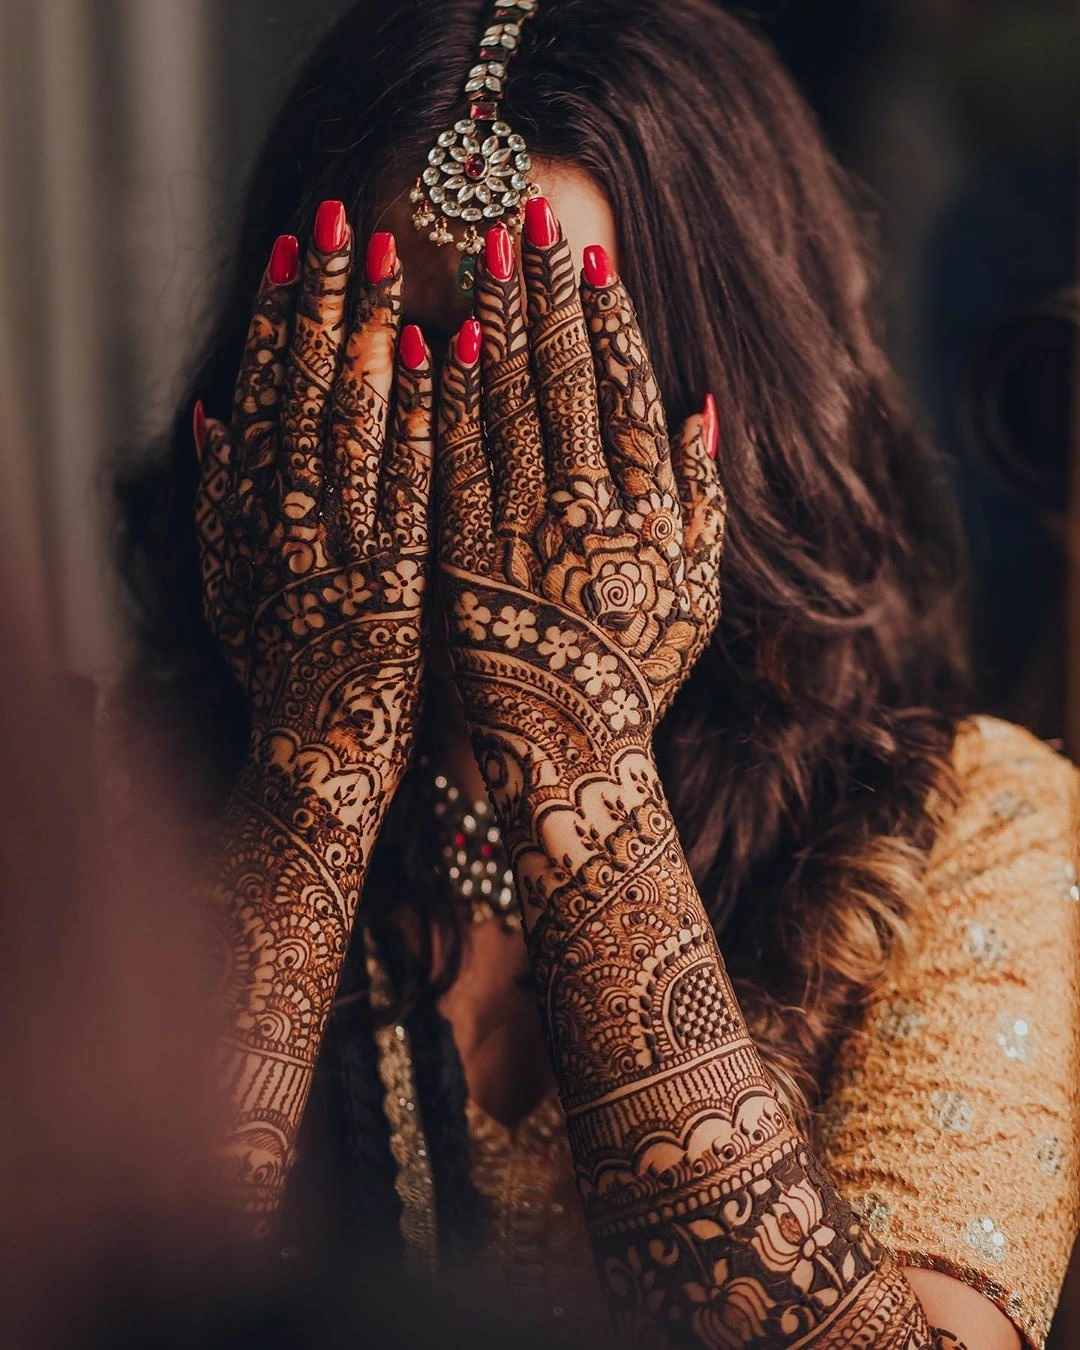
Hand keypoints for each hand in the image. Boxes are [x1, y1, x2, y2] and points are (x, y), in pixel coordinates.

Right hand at [194, 204, 432, 824]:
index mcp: (248, 508)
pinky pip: (406, 475)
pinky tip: (438, 350)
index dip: (277, 314)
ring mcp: (344, 536)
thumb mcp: (226, 582)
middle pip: (304, 385)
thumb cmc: (280, 667)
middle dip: (325, 298)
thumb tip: (206, 410)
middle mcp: (289, 511)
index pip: (263, 390)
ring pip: (353, 415)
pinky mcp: (397, 566)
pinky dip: (416, 410)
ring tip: (393, 255)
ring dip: (372, 331)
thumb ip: (216, 497)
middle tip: (345, 217)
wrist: (319, 751)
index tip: (294, 245)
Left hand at [437, 203, 724, 826]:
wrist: (564, 750)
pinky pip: (454, 457)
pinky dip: (449, 395)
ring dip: (497, 318)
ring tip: (486, 251)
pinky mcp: (460, 550)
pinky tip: (442, 339)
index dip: (609, 314)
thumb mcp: (698, 590)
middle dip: (547, 289)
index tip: (592, 253)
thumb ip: (702, 495)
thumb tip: (703, 404)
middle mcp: (588, 505)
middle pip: (565, 375)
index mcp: (650, 508)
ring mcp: (520, 525)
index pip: (628, 387)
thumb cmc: (636, 672)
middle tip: (530, 216)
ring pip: (506, 400)